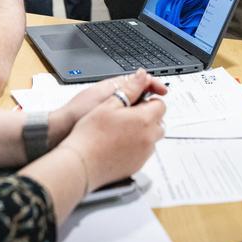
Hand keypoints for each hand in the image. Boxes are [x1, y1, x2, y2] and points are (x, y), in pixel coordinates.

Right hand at [57, 71, 166, 188]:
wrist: (80, 164)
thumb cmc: (91, 134)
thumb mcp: (109, 103)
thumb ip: (131, 88)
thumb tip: (143, 76)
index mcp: (144, 120)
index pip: (160, 105)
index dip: (148, 100)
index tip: (136, 102)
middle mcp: (149, 138)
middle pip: (158, 122)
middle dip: (147, 116)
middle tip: (127, 115)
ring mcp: (144, 154)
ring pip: (151, 138)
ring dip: (143, 132)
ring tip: (120, 130)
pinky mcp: (137, 165)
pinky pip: (143, 152)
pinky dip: (136, 146)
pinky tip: (118, 144)